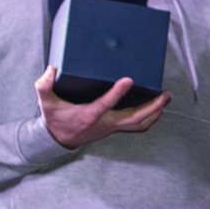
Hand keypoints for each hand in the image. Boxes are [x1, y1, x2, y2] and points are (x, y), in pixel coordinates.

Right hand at [38, 66, 168, 149]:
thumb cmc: (55, 118)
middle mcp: (104, 122)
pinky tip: (156, 107)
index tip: (128, 79)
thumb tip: (51, 69)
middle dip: (152, 107)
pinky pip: (137, 126)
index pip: (105, 104)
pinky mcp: (114, 127)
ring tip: (165, 98)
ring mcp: (112, 127)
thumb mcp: (46, 102)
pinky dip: (149, 117)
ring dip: (155, 112)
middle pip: (134, 118)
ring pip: (139, 124)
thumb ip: (44, 85)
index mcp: (89, 115)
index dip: (117, 93)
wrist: (58, 139)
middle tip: (165, 94)